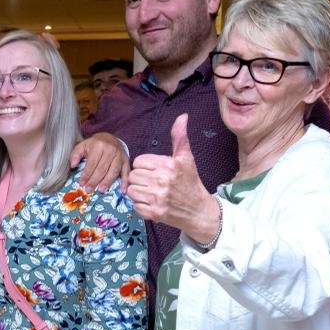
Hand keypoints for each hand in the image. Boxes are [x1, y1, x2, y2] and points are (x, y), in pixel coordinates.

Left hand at [71, 133, 128, 190]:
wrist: (110, 138)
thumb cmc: (94, 145)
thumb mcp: (83, 145)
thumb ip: (75, 154)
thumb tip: (72, 165)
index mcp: (98, 146)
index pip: (92, 163)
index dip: (87, 174)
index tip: (82, 183)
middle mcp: (110, 150)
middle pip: (102, 168)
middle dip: (95, 181)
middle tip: (89, 190)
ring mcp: (120, 155)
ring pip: (114, 171)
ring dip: (107, 182)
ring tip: (101, 190)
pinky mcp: (126, 160)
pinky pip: (126, 171)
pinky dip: (125, 181)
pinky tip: (123, 190)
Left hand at [126, 114, 217, 240]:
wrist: (199, 210)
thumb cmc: (191, 182)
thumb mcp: (186, 158)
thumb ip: (179, 137)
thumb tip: (182, 116)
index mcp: (168, 165)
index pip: (138, 162)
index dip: (144, 166)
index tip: (154, 171)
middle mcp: (162, 180)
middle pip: (133, 176)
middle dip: (140, 179)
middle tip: (153, 183)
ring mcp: (157, 198)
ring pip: (131, 190)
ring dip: (139, 192)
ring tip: (151, 193)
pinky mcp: (154, 213)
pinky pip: (134, 205)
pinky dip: (141, 206)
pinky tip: (152, 203)